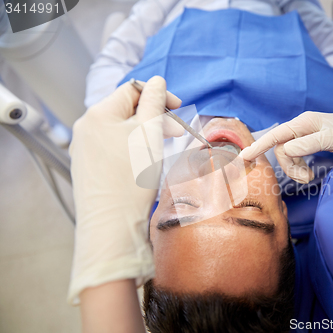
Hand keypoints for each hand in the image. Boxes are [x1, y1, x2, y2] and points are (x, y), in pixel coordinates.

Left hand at [68, 76, 182, 303]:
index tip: (177, 108)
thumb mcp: (150, 134)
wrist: (111, 224)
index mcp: (98, 113)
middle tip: (175, 131)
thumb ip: (154, 102)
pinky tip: (142, 163)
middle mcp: (85, 127)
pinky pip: (111, 147)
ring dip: (143, 132)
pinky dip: (130, 148)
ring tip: (161, 148)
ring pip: (119, 129)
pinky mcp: (87, 166)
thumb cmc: (132, 179)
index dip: (158, 95)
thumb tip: (156, 81)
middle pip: (125, 110)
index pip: (132, 90)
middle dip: (152, 116)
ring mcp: (83, 148)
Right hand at [240, 111, 332, 183]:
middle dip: (289, 167)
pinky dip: (299, 167)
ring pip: (287, 155)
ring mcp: (305, 134)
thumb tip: (286, 150)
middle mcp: (301, 126)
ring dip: (294, 169)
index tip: (243, 157)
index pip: (276, 135)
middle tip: (306, 180)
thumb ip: (309, 143)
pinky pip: (295, 156)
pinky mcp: (309, 142)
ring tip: (309, 178)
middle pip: (281, 149)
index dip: (258, 146)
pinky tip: (309, 173)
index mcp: (304, 122)